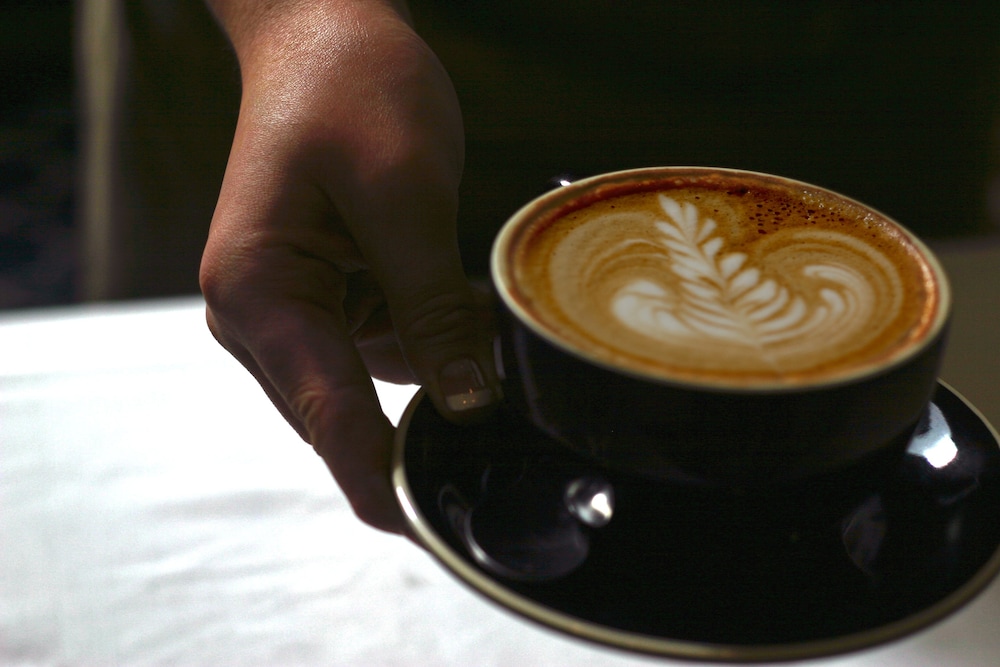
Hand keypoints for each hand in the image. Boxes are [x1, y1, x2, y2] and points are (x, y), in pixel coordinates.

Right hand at [200, 0, 498, 532]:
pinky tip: (468, 309)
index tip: (431, 531)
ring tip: (486, 332)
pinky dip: (434, 341)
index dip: (380, 479)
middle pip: (345, 412)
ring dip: (436, 371)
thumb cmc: (351, 88)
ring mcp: (295, 312)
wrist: (326, 31)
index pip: (326, 415)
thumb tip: (464, 406)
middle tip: (503, 423)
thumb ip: (430, 308)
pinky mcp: (329, 300)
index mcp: (257, 293)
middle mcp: (262, 316)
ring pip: (374, 384)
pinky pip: (386, 348)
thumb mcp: (402, 194)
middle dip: (423, 422)